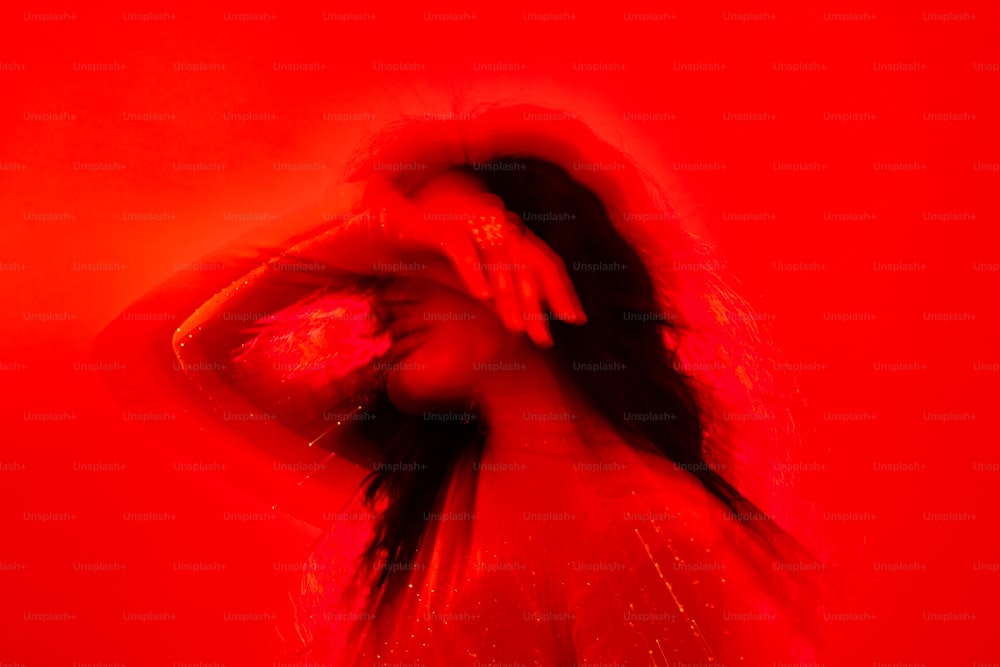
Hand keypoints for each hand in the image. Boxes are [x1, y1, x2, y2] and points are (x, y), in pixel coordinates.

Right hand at [380, 174, 587, 347]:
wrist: (394, 228)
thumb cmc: (441, 255)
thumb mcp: (478, 278)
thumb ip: (503, 294)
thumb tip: (528, 323)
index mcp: (511, 234)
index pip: (545, 262)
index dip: (562, 291)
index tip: (576, 320)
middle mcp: (498, 225)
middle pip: (527, 263)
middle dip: (538, 305)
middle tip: (545, 338)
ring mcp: (471, 221)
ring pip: (498, 257)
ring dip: (509, 294)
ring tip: (516, 327)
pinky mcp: (441, 226)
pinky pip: (461, 249)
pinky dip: (473, 272)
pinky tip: (482, 297)